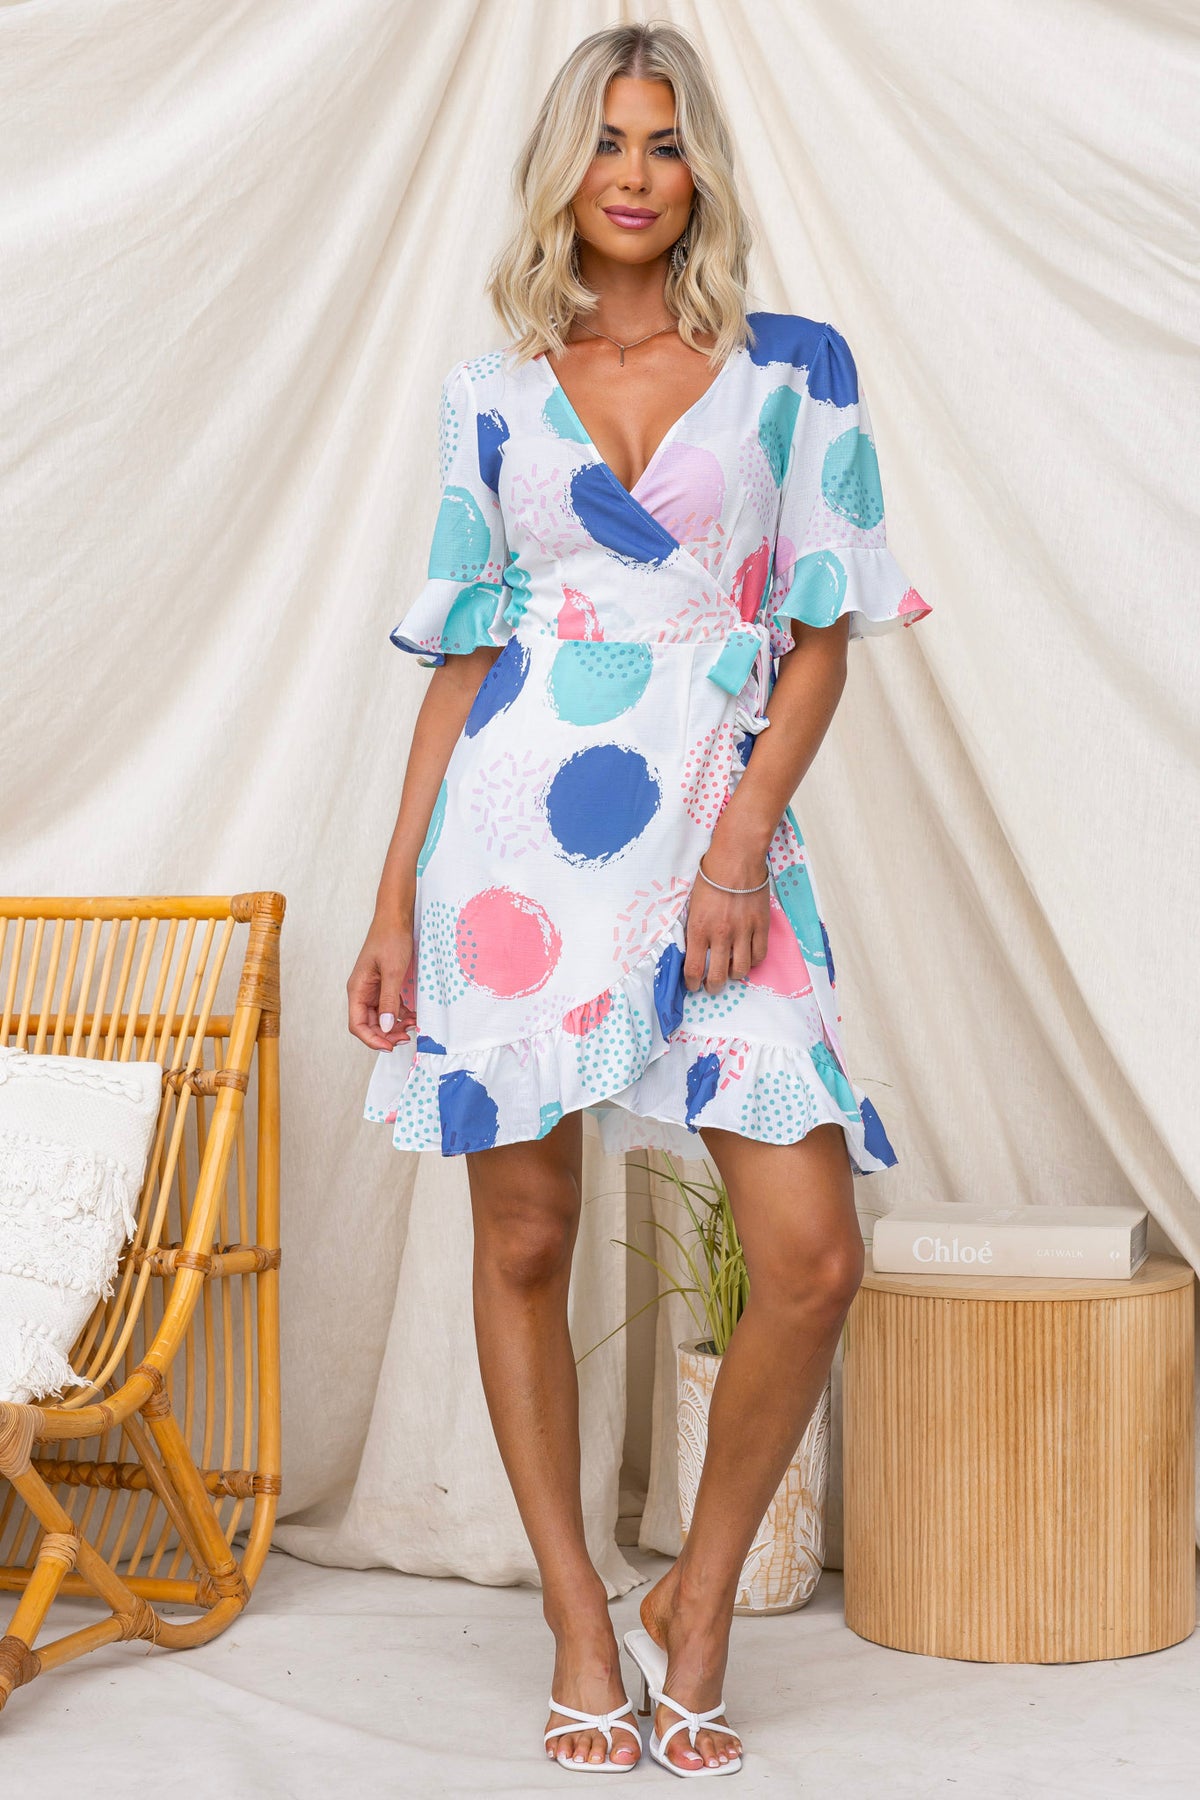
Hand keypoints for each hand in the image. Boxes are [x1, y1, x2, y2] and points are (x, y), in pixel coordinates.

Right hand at [347, 913, 417, 1051]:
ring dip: (395, 1026)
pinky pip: (389, 1007)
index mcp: (357, 989)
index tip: (390, 1046)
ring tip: (413, 1027)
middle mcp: (362, 992)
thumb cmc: (390, 939)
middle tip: (407, 1037)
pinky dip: (401, 1015)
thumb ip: (389, 1001)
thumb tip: (387, 1027)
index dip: (372, 1039)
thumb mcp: (393, 972)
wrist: (396, 917)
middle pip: (369, 1024)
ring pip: (380, 1018)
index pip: (357, 1025)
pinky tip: (413, 1016)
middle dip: (387, 1035)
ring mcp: (373, 989)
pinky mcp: (384, 985)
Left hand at [683, 844, 770, 994]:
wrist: (736, 859)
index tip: (693, 985)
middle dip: (712, 986)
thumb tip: (692, 950)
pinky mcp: (760, 926)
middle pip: (717, 976)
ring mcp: (743, 931)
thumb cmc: (709, 877)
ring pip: (740, 970)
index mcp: (698, 929)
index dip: (692, 983)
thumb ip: (693, 929)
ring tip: (730, 971)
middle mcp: (720, 935)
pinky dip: (753, 961)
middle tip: (711, 986)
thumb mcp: (691, 904)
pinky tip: (747, 956)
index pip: (693, 969)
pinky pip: (759, 955)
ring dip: (734, 975)